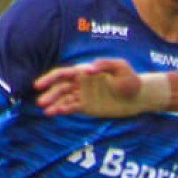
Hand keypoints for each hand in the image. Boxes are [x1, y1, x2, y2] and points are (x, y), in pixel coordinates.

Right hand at [33, 58, 164, 117]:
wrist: (138, 97)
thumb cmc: (130, 79)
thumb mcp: (121, 68)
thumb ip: (106, 65)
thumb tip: (89, 68)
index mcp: (85, 71)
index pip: (63, 74)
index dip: (49, 79)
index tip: (38, 85)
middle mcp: (81, 83)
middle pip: (60, 87)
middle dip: (50, 94)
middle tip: (41, 102)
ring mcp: (83, 95)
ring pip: (64, 99)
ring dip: (54, 104)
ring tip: (47, 111)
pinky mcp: (87, 106)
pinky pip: (72, 107)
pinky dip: (63, 109)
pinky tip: (56, 112)